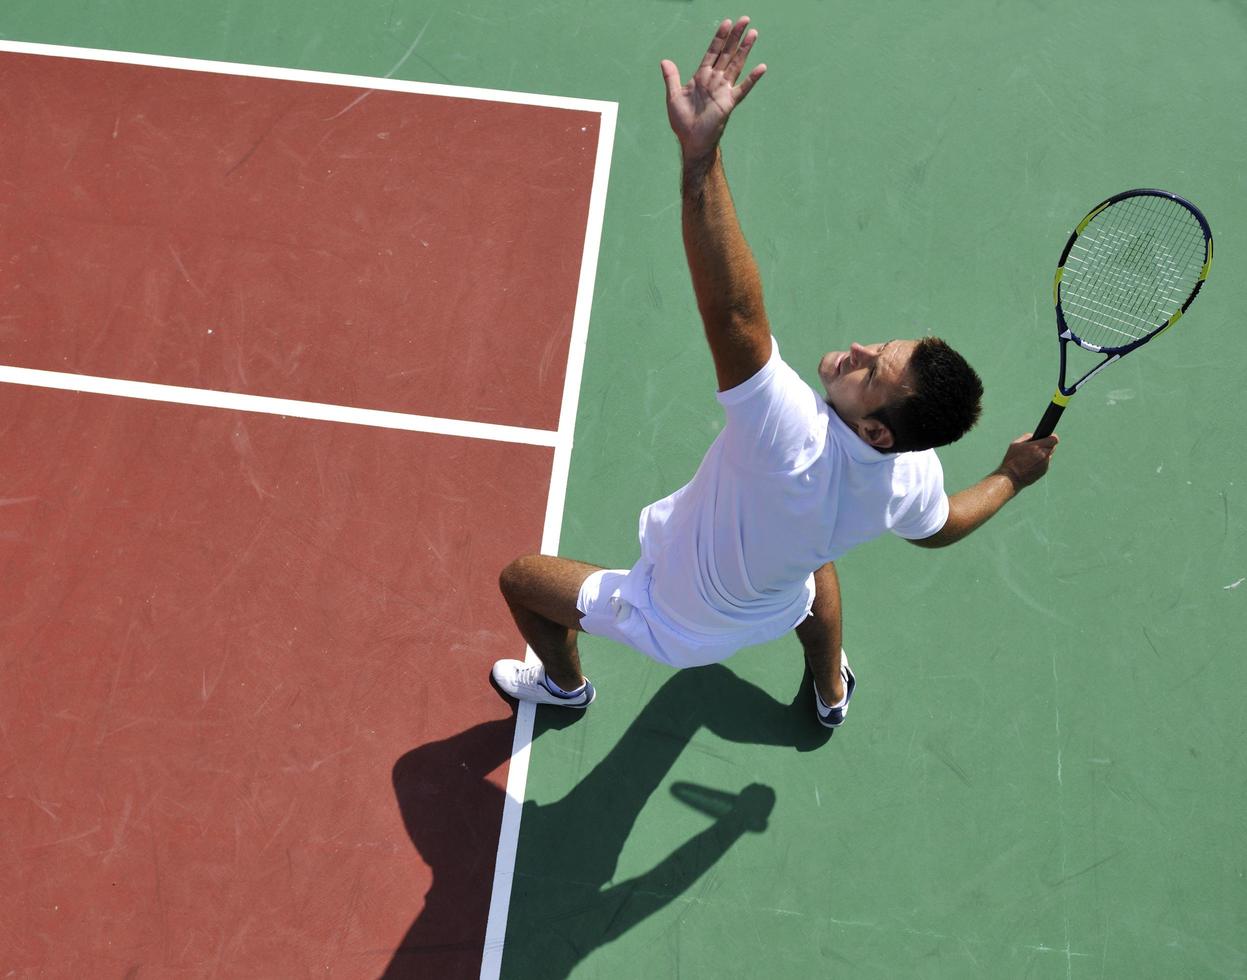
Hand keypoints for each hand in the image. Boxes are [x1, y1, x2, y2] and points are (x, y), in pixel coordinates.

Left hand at [660, 17, 766, 160]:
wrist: (691, 141)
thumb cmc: (683, 121)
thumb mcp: (674, 96)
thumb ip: (671, 77)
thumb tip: (664, 60)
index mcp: (701, 77)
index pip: (712, 52)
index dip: (719, 38)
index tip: (726, 23)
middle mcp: (714, 80)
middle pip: (727, 53)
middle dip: (735, 36)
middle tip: (744, 19)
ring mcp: (723, 90)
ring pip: (736, 65)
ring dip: (744, 49)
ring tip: (753, 33)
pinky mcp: (729, 102)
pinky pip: (743, 88)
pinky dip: (752, 78)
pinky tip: (761, 67)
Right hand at [997, 432, 1058, 488]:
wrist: (1012, 477)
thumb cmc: (1011, 460)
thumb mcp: (1015, 445)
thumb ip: (1027, 437)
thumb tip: (1035, 436)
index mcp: (1036, 447)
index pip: (1054, 439)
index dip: (1051, 438)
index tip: (1047, 438)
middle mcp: (1043, 455)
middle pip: (1053, 447)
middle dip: (1046, 446)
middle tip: (1037, 448)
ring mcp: (1045, 464)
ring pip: (1049, 455)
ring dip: (1043, 455)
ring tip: (1031, 458)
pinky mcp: (1044, 471)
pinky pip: (1046, 463)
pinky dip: (1041, 463)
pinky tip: (1031, 465)